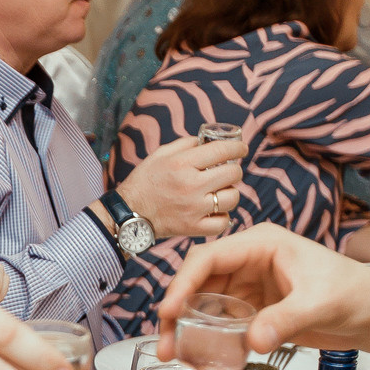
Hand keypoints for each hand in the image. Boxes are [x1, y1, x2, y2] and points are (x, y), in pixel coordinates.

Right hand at [114, 135, 249, 238]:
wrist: (128, 213)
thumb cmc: (145, 181)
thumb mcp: (160, 155)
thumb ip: (186, 145)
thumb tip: (209, 141)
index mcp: (182, 164)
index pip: (222, 151)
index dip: (238, 147)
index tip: (241, 148)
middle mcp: (190, 185)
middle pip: (233, 174)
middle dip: (234, 170)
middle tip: (227, 172)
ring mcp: (194, 208)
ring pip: (232, 198)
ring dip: (229, 193)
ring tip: (218, 193)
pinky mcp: (193, 227)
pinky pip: (223, 222)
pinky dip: (222, 217)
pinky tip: (214, 211)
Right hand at [153, 223, 369, 357]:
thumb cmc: (354, 294)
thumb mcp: (321, 303)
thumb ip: (286, 320)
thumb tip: (253, 341)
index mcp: (261, 245)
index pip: (209, 258)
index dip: (183, 284)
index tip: (168, 312)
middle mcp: (248, 262)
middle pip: (198, 282)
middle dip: (177, 311)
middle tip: (166, 343)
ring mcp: (249, 286)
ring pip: (204, 304)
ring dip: (187, 328)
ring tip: (174, 355)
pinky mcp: (253, 310)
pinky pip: (221, 323)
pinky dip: (207, 340)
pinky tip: (198, 359)